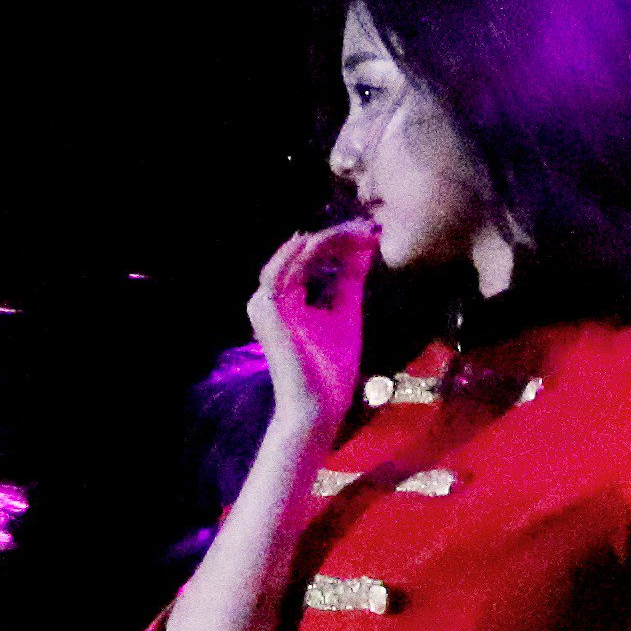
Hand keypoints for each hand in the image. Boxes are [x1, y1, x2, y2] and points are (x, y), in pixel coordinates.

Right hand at [247, 221, 378, 441]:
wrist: (318, 405)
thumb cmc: (330, 370)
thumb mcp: (345, 313)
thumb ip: (350, 282)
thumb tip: (366, 249)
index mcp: (284, 300)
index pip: (308, 260)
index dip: (337, 243)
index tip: (368, 232)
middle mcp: (268, 298)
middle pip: (300, 253)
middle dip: (334, 236)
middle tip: (365, 225)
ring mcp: (263, 303)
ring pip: (293, 256)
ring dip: (324, 240)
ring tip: (354, 230)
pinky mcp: (265, 309)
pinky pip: (284, 270)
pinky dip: (308, 254)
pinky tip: (332, 243)